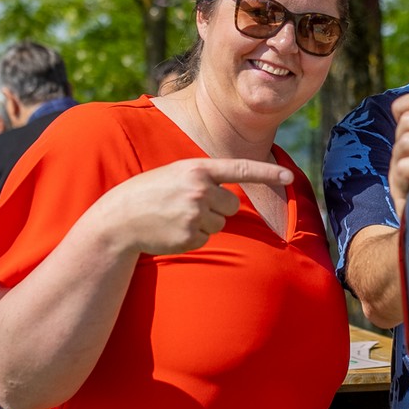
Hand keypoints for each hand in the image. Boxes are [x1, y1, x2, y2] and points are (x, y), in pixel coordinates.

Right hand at [89, 158, 293, 256]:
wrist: (119, 219)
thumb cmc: (149, 193)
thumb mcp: (176, 174)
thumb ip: (203, 178)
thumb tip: (231, 199)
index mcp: (196, 169)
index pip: (240, 169)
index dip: (267, 174)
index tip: (289, 177)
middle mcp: (199, 190)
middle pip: (232, 205)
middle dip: (217, 207)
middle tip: (187, 205)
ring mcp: (195, 214)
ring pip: (220, 224)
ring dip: (203, 223)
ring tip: (175, 217)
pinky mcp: (190, 236)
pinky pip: (205, 239)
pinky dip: (192, 237)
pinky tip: (172, 230)